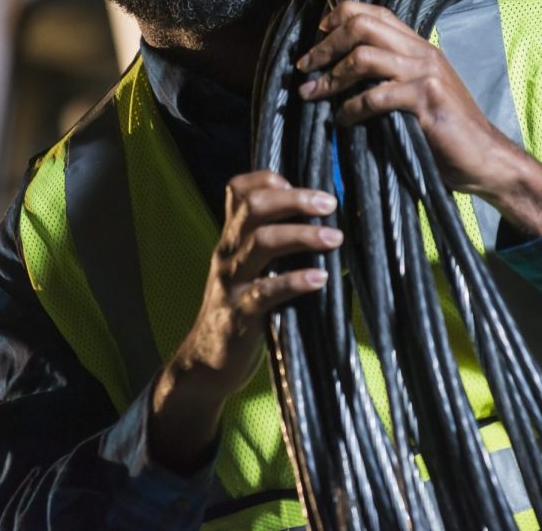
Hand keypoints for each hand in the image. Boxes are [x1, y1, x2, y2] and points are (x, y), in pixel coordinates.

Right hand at [149, 171, 340, 471]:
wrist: (207, 363)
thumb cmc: (242, 309)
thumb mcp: (249, 268)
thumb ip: (274, 244)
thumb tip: (327, 222)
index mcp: (232, 237)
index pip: (238, 189)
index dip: (268, 179)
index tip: (301, 185)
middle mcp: (228, 251)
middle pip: (253, 206)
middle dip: (294, 199)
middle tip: (329, 204)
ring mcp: (231, 281)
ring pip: (261, 242)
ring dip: (302, 235)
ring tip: (335, 238)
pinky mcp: (239, 314)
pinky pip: (266, 291)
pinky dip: (295, 280)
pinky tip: (321, 278)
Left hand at [296, 1, 541, 235]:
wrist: (486, 159)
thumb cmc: (446, 132)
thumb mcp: (417, 93)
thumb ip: (389, 77)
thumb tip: (340, 73)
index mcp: (419, 46)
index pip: (374, 12)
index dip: (338, 17)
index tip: (316, 38)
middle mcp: (422, 52)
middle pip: (362, 26)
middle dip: (325, 46)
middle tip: (304, 67)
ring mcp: (426, 74)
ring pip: (364, 56)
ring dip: (331, 76)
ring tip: (311, 94)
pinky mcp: (427, 100)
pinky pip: (377, 95)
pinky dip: (351, 108)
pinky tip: (341, 120)